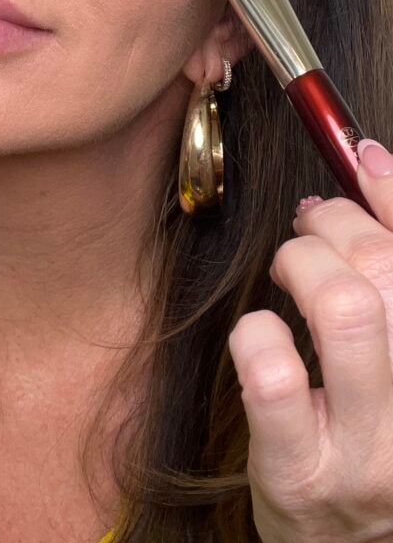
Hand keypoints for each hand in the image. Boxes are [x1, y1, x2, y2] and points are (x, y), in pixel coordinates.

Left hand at [228, 139, 392, 542]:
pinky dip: (256, 332)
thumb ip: (387, 261)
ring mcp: (373, 454)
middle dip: (333, 225)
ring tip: (289, 273)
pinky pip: (275, 374)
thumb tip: (372, 161)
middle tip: (307, 225)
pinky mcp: (303, 475)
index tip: (361, 159)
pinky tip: (261, 335)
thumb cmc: (368, 428)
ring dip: (301, 266)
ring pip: (345, 310)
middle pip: (386, 274)